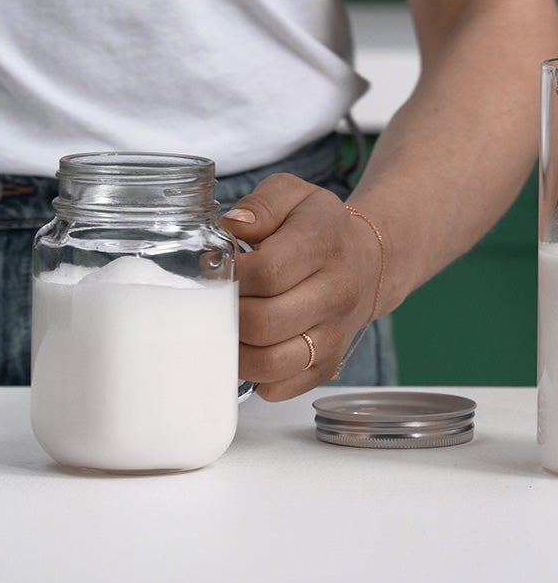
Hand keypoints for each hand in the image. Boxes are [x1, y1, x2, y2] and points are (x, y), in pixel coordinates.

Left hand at [221, 174, 382, 400]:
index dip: (230, 276)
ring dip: (234, 351)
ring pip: (271, 362)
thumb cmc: (318, 227)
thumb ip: (260, 204)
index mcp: (323, 244)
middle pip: (264, 322)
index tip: (215, 270)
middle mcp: (335, 293)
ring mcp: (334, 335)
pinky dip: (253, 376)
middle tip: (213, 302)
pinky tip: (245, 350)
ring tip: (222, 329)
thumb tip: (232, 227)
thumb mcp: (292, 195)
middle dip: (225, 314)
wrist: (369, 261)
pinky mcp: (327, 366)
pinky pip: (281, 387)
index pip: (266, 273)